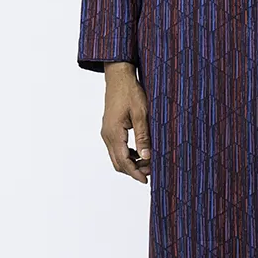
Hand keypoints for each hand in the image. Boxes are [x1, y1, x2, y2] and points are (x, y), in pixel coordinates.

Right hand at [100, 64, 151, 182]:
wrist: (118, 77)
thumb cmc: (130, 92)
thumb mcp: (141, 114)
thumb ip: (143, 136)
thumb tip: (147, 157)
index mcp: (114, 133)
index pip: (124, 162)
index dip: (135, 173)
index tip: (146, 180)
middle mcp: (107, 135)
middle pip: (118, 163)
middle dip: (134, 170)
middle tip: (151, 171)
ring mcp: (106, 132)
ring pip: (117, 157)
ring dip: (131, 163)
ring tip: (148, 162)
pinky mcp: (109, 129)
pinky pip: (116, 148)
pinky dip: (128, 154)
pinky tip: (141, 152)